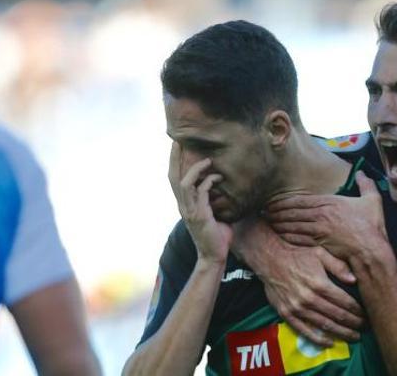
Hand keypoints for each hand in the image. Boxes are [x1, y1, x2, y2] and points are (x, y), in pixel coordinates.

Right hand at [169, 142, 230, 262]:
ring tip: (207, 160)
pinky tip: (218, 178)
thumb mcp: (213, 214)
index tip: (176, 146)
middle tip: (178, 141)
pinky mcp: (199, 215)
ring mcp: (190, 211)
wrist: (214, 257)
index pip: (174, 179)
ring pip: (184, 183)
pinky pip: (201, 193)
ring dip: (195, 169)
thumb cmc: (216, 236)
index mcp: (184, 204)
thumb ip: (213, 200)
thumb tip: (223, 187)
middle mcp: (183, 205)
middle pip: (173, 177)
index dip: (174, 162)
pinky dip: (208, 182)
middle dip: (175, 158)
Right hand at [232, 219, 364, 345]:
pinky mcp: (287, 314)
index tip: (366, 314)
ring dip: (341, 333)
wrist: (270, 258)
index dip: (357, 310)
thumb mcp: (320, 254)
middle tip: (363, 328)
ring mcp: (297, 308)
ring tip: (353, 337)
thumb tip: (354, 280)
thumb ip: (338, 266)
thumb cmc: (297, 254)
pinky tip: (330, 343)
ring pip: (324, 325)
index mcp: (320, 284)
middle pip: (337, 315)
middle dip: (353, 323)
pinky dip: (318, 339)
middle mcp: (309, 298)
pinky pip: (304, 331)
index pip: (344, 301)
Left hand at [267, 171, 387, 260]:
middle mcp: (321, 215)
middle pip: (292, 212)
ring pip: (292, 225)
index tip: (273, 201)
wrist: (371, 249)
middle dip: (276, 212)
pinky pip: (298, 239)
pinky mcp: (319, 244)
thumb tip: (362, 172)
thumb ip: (366, 184)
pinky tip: (279, 235)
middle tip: (264, 211)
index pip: (300, 200)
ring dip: (278, 223)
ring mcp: (318, 230)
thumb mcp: (372, 200)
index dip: (284, 201)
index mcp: (330, 202)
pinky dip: (287, 236)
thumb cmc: (372, 226)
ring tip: (268, 222)